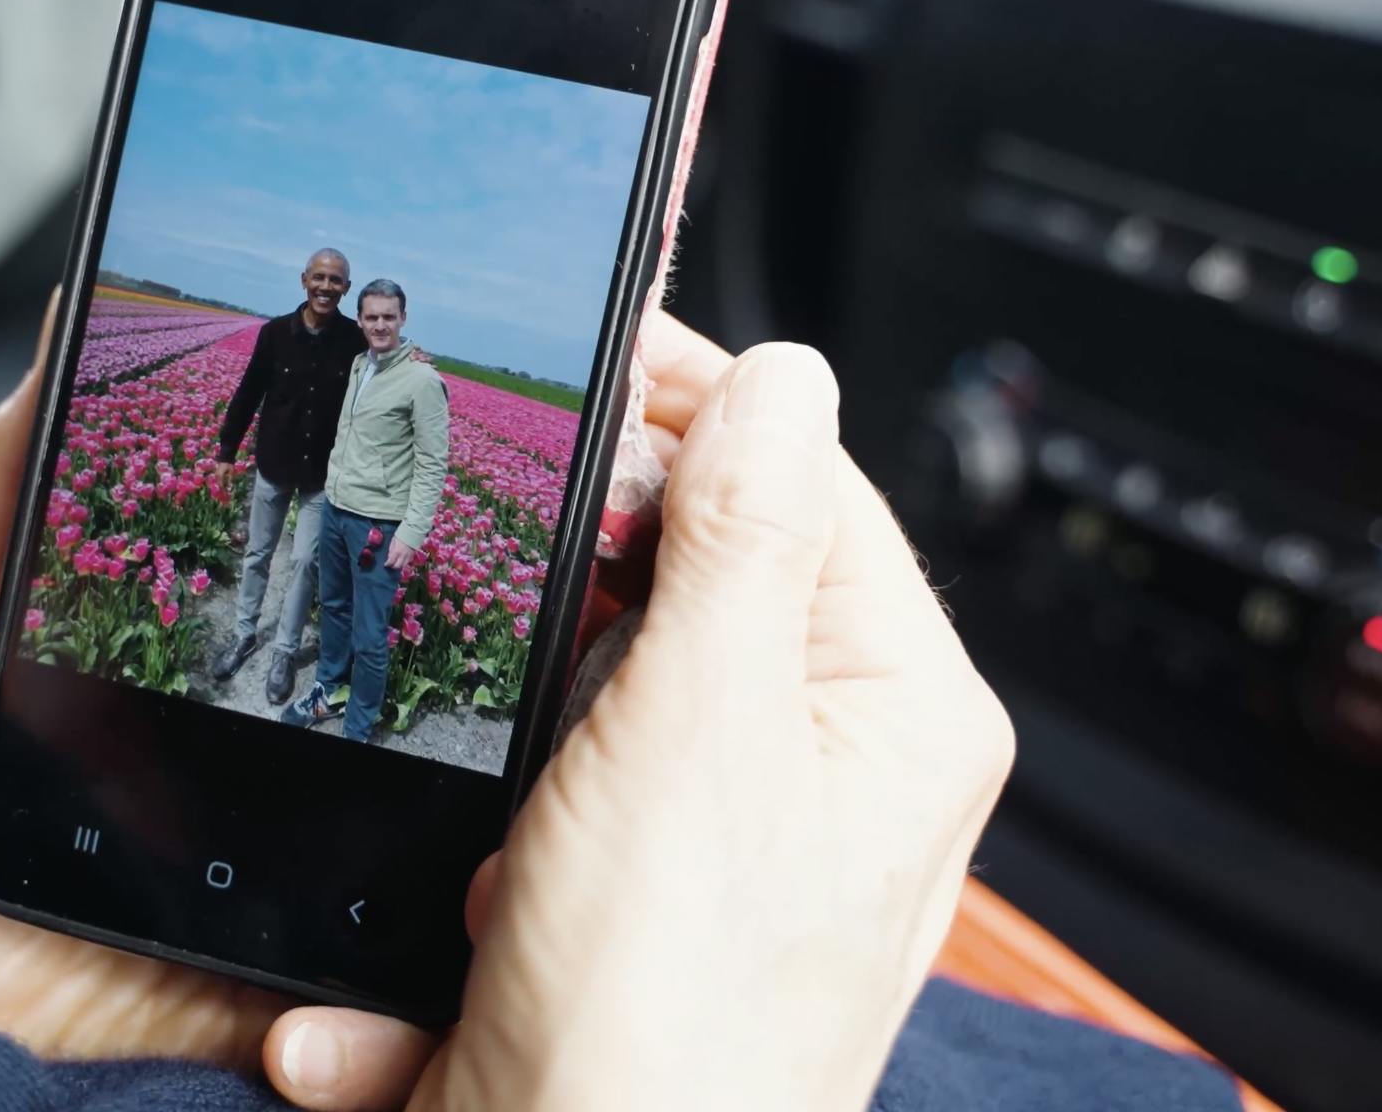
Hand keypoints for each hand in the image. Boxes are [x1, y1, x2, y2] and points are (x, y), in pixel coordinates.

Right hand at [261, 322, 1013, 1111]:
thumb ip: (741, 535)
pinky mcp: (644, 910)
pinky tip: (482, 914)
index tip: (598, 355)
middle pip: (709, 582)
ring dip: (534, 733)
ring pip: (614, 694)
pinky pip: (556, 811)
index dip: (702, 407)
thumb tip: (784, 371)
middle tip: (510, 565)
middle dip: (594, 589)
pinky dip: (498, 848)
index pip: (811, 486)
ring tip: (515, 834)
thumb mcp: (697, 730)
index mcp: (899, 715)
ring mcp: (736, 847)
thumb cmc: (668, 1026)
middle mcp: (836, 776)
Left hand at [385, 538, 419, 574]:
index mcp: (397, 551)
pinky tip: (402, 560)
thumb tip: (389, 556)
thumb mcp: (393, 541)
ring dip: (399, 566)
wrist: (413, 531)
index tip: (386, 564)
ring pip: (403, 566)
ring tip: (396, 563)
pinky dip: (404, 563)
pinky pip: (408, 562)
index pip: (391, 562)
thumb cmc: (401, 535)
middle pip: (397, 566)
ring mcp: (409, 556)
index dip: (387, 564)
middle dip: (393, 566)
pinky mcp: (413, 555)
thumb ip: (391, 550)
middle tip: (391, 565)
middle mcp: (403, 556)